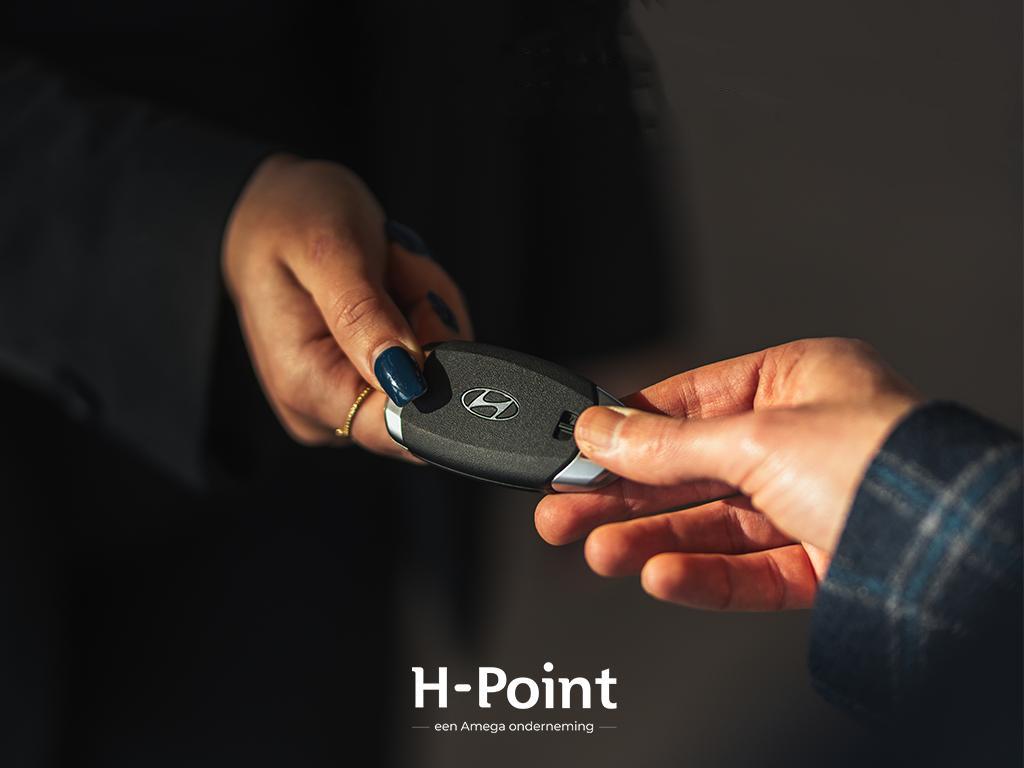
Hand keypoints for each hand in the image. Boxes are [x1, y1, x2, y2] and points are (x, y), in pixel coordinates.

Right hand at [222, 154, 471, 457]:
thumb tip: (405, 377)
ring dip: (425, 309)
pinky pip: (428, 357)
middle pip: (427, 392)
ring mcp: (346, 398)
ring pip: (435, 370)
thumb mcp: (328, 248)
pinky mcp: (367, 382)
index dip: (435, 378)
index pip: (397, 425)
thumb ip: (364, 315)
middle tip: (391, 268)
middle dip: (427, 322)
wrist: (270, 208)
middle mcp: (323, 409)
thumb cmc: (290, 217)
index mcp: (304, 385)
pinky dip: (421, 311)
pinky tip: (388, 282)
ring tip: (383, 268)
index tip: (425, 310)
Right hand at [535, 338, 919, 609]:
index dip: (629, 429)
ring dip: (651, 539)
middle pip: (693, 469)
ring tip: (596, 553)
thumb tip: (598, 432)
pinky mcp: (825, 560)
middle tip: (562, 513)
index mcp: (798, 382)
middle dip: (625, 494)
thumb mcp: (756, 438)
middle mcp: (806, 438)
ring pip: (714, 524)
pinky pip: (748, 570)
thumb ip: (669, 444)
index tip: (578, 450)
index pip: (690, 402)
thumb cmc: (885, 461)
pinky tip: (656, 575)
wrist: (956, 549)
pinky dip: (700, 575)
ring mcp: (815, 502)